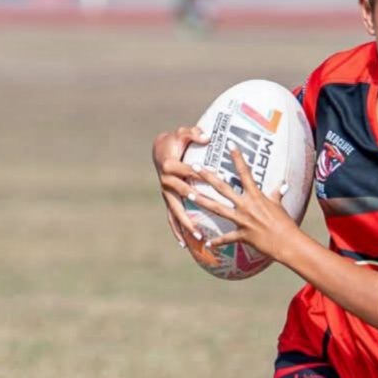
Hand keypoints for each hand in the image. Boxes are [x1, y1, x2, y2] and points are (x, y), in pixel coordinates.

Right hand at [152, 125, 207, 245]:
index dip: (202, 175)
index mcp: (171, 166)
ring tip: (199, 238)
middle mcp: (166, 181)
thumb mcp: (182, 133)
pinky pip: (172, 218)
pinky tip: (185, 244)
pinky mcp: (168, 200)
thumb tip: (207, 136)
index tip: (218, 180)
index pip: (188, 172)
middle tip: (210, 212)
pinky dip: (177, 231)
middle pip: (182, 195)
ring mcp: (166, 193)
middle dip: (196, 203)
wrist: (159, 150)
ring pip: (176, 212)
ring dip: (187, 226)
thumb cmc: (175, 141)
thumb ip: (194, 134)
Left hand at [190, 146, 300, 264]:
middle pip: (223, 188)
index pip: (245, 172)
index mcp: (256, 196)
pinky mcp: (241, 235)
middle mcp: (246, 205)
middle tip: (194, 167)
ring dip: (202, 201)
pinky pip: (226, 238)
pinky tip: (206, 243)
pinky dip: (217, 242)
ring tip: (188, 195)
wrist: (287, 242)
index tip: (229, 143)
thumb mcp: (279, 206)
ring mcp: (242, 220)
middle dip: (208, 177)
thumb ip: (277, 194)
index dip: (237, 157)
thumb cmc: (285, 223)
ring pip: (217, 209)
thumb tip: (284, 185)